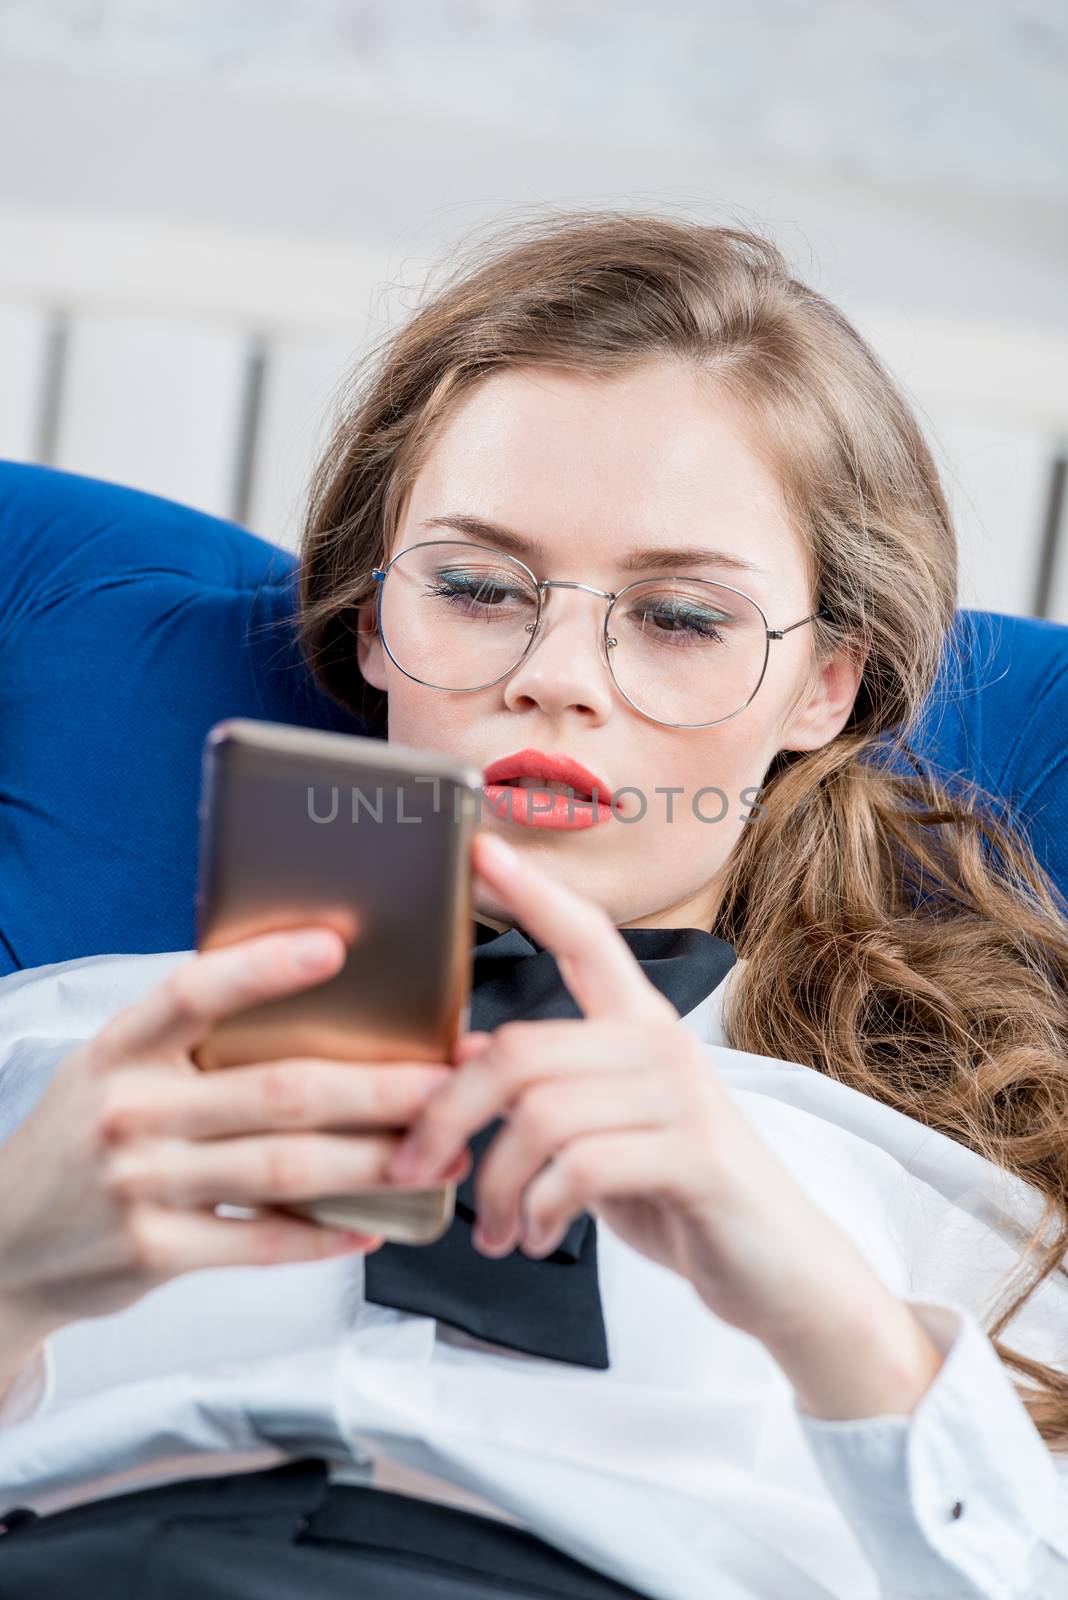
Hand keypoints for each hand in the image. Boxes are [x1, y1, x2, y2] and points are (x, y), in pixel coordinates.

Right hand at [0, 926, 471, 1369]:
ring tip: (438, 1154)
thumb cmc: (85, 1139)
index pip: (194, 992)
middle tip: (448, 1079)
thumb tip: (312, 996)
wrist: (3, 1245)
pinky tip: (374, 1225)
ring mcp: (139, 1185)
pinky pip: (259, 1240)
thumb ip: (188, 1040)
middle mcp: (129, 1111)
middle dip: (378, 1087)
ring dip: (375, 1163)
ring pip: (285, 1168)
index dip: (264, 967)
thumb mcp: (113, 1070)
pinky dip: (324, 1234)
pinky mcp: (153, 1253)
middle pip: (277, 1091)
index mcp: (122, 1049)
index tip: (336, 945)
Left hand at [384, 833, 944, 1417]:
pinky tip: (537, 1237)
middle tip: (419, 1169)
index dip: (533, 890)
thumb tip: (465, 1055)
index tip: (480, 847)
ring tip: (496, 1229)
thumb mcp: (604, 1135)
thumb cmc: (683, 1195)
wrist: (779, 1271)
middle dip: (449, 1116)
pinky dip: (538, 1212)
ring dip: (495, 1185)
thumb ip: (547, 1091)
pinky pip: (579, 1168)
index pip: (586, 936)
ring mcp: (683, 1097)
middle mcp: (662, 1046)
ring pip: (539, 1115)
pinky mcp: (694, 1156)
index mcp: (641, 1027)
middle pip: (519, 1050)